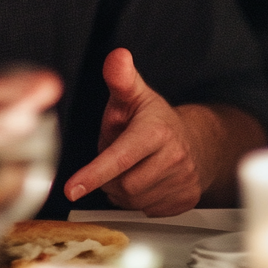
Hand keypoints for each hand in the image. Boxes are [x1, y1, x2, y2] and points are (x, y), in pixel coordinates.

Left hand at [63, 48, 204, 215]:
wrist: (196, 140)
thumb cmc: (154, 119)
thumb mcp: (134, 94)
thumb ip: (121, 78)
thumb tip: (117, 57)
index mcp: (156, 130)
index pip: (120, 157)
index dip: (93, 173)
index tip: (71, 189)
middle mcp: (174, 157)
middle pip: (124, 184)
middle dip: (110, 177)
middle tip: (113, 159)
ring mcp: (183, 181)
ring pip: (135, 200)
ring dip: (123, 190)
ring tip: (129, 168)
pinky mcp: (186, 200)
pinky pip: (148, 210)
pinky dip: (139, 200)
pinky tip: (144, 181)